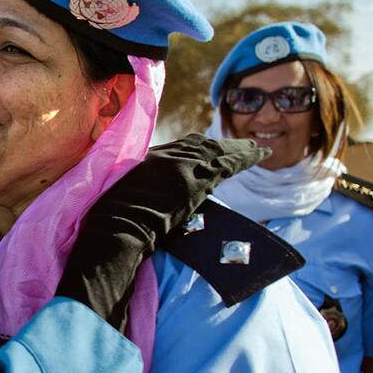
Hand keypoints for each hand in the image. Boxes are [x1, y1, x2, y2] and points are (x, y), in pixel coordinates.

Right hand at [56, 134, 269, 328]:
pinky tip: (259, 154)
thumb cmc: (112, 223)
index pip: (177, 149)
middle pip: (198, 145)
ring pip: (217, 150)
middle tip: (240, 145)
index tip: (209, 149)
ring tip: (255, 149)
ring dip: (238, 149)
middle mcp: (164, 156)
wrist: (117, 227)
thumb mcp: (124, 200)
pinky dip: (245, 156)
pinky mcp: (197, 177)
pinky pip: (228, 162)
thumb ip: (140, 192)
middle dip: (220, 145)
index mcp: (145, 160)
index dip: (196, 148)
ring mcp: (181, 165)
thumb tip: (147, 201)